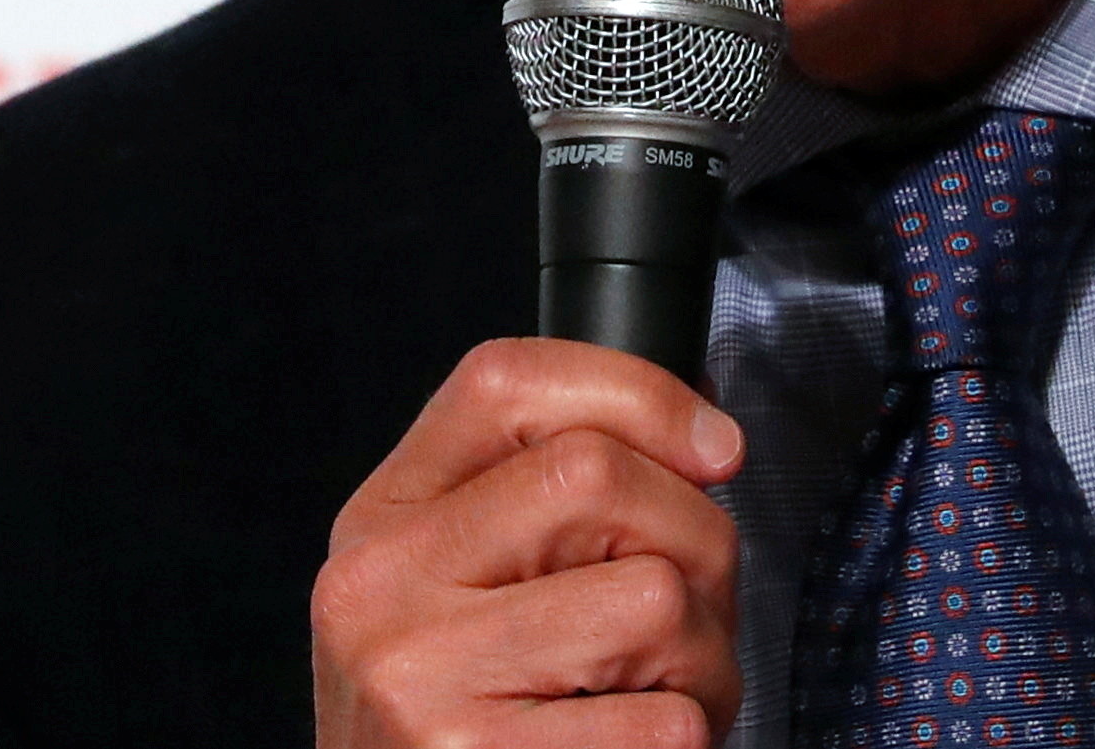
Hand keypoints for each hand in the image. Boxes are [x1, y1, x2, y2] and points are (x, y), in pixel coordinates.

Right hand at [312, 337, 746, 747]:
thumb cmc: (466, 724)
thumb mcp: (467, 591)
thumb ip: (548, 499)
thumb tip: (709, 438)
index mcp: (379, 523)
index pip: (506, 382)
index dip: (640, 394)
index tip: (716, 450)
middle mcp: (378, 591)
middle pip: (602, 476)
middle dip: (699, 539)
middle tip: (696, 615)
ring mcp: (418, 684)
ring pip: (654, 598)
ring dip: (707, 658)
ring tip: (666, 698)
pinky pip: (665, 724)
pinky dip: (686, 742)